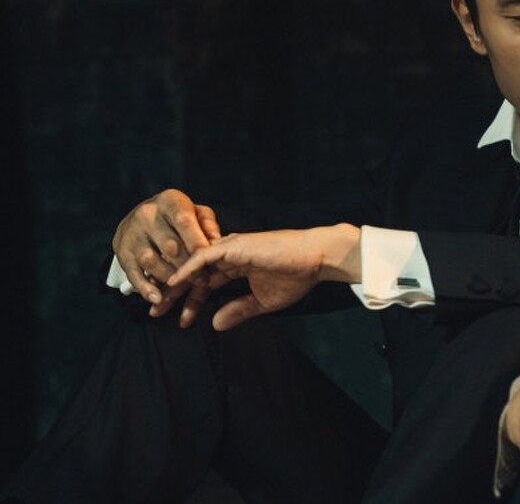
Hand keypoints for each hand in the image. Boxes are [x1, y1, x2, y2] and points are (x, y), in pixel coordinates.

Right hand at [112, 188, 223, 324]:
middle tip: (202, 278)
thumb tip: (215, 240)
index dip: (196, 241)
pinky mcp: (121, 250)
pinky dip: (145, 288)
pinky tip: (157, 298)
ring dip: (170, 278)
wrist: (146, 214)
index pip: (183, 221)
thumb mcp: (197, 212)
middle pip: (168, 245)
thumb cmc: (179, 216)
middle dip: (188, 266)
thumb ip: (208, 224)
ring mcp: (131, 233)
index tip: (209, 259)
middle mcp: (146, 215)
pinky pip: (132, 273)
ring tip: (185, 286)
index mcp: (169, 201)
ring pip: (151, 261)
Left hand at [166, 223, 360, 330]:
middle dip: (174, 294)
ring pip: (193, 265)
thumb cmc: (297, 276)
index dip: (193, 303)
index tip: (181, 321)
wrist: (315, 260)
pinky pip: (202, 257)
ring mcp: (229, 248)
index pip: (206, 284)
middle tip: (154, 311)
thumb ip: (238, 310)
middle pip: (193, 275)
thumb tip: (215, 324)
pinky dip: (186, 270)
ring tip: (157, 300)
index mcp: (237, 265)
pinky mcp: (232, 245)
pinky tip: (173, 283)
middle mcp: (229, 255)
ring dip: (174, 283)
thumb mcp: (263, 301)